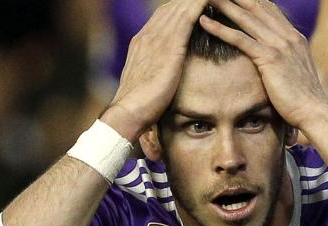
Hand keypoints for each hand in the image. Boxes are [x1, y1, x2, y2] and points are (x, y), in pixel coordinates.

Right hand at [103, 0, 207, 140]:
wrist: (129, 111)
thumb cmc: (139, 106)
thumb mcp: (147, 84)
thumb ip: (154, 73)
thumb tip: (162, 78)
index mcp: (141, 43)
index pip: (162, 17)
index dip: (178, 9)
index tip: (191, 5)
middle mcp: (148, 35)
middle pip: (171, 8)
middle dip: (187, 1)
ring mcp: (157, 39)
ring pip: (179, 9)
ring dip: (195, 1)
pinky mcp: (170, 46)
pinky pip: (187, 18)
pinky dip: (198, 6)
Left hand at [200, 0, 327, 130]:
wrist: (314, 111)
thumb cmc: (303, 99)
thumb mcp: (296, 73)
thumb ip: (286, 61)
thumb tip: (275, 63)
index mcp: (294, 37)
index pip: (269, 9)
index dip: (250, 0)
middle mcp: (287, 36)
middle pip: (256, 6)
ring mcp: (279, 45)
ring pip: (246, 18)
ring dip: (223, 5)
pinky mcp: (269, 58)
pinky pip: (240, 39)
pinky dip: (220, 28)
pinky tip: (204, 22)